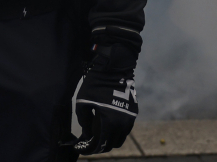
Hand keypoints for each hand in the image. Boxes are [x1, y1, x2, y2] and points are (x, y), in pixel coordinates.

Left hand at [72, 28, 138, 153]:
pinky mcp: (134, 113)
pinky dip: (118, 131)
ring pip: (121, 137)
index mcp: (110, 122)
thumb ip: (84, 121)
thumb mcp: (83, 102)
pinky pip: (126, 129)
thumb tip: (87, 133)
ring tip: (101, 135)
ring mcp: (130, 118)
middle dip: (102, 146)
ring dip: (111, 139)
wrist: (114, 68)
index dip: (93, 149)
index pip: (102, 144)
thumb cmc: (96, 84)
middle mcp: (122, 123)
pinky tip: (109, 125)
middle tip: (93, 143)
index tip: (86, 148)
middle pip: (113, 144)